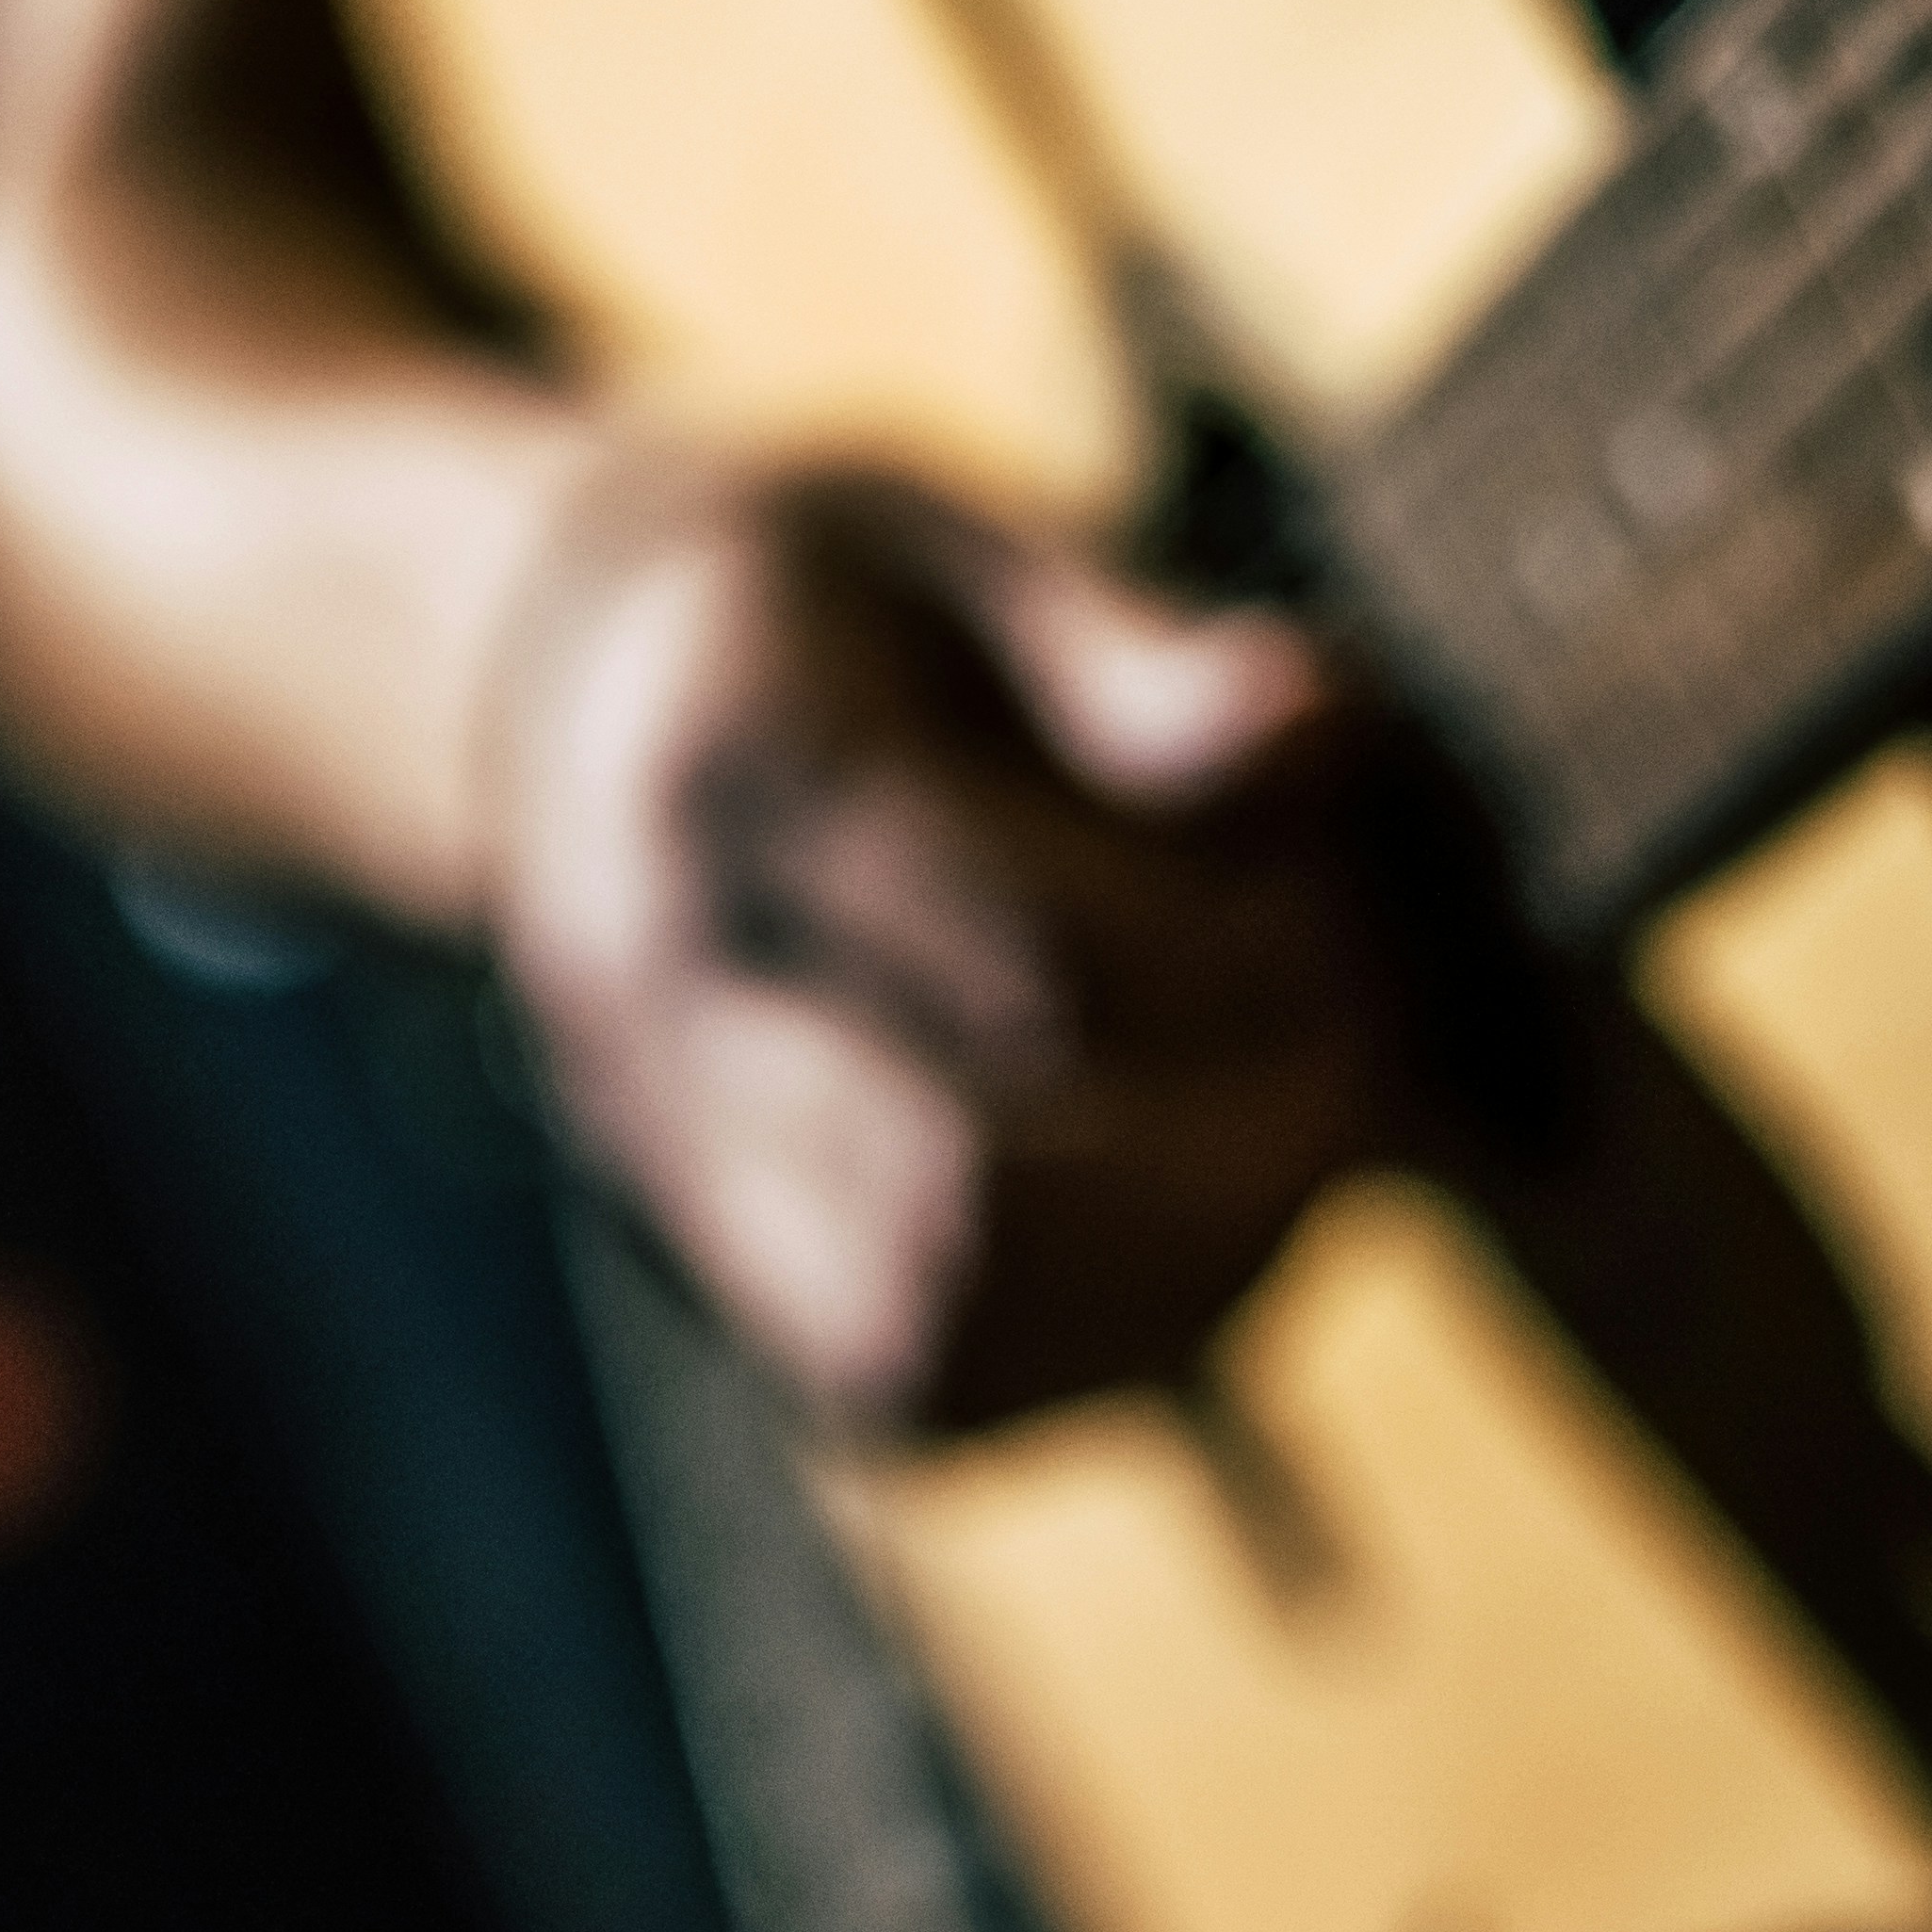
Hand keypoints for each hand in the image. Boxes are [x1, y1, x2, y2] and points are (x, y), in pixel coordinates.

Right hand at [485, 456, 1931, 1909]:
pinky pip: (919, 1390)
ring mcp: (668, 1171)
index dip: (1262, 971)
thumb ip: (1131, 652)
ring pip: (935, 1340)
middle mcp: (665, 1004)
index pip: (1034, 962)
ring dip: (1185, 1271)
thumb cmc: (814, 605)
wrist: (554, 702)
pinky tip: (1208, 1217)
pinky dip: (1104, 1335)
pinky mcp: (721, 1287)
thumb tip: (1312, 731)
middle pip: (974, 1197)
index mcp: (734, 775)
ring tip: (1300, 1137)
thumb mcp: (956, 541)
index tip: (1378, 922)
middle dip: (1234, 1154)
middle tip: (1370, 1052)